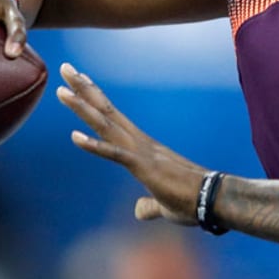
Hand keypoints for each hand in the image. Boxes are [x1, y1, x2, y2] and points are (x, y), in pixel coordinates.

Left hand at [56, 63, 207, 226]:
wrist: (216, 199)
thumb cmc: (194, 202)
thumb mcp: (164, 206)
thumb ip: (149, 206)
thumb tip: (139, 210)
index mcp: (144, 149)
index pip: (114, 118)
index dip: (95, 99)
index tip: (79, 81)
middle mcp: (141, 144)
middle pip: (106, 112)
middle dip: (84, 90)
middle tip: (66, 68)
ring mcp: (142, 153)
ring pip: (106, 126)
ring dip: (83, 108)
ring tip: (61, 91)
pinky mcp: (145, 168)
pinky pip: (115, 154)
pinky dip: (94, 145)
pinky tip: (74, 136)